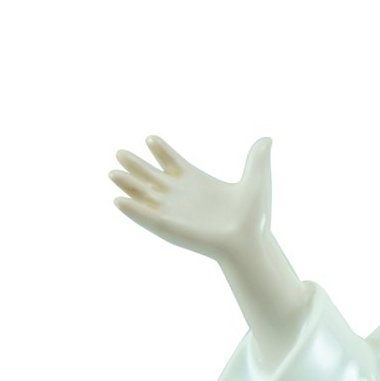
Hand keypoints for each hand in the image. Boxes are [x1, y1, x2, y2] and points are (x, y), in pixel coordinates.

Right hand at [111, 135, 272, 260]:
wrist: (251, 242)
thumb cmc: (254, 217)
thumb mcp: (255, 182)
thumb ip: (256, 159)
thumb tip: (267, 139)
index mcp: (197, 182)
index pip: (173, 162)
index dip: (161, 151)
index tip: (151, 138)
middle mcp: (182, 196)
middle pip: (152, 176)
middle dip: (136, 165)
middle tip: (120, 152)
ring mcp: (174, 211)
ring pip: (145, 195)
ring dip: (129, 185)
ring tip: (112, 173)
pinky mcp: (170, 227)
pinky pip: (147, 217)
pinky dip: (133, 209)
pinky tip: (118, 200)